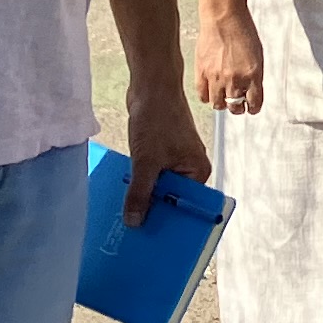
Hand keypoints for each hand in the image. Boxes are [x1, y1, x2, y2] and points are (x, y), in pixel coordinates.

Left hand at [122, 77, 207, 227]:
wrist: (151, 86)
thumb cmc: (156, 120)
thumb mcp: (146, 161)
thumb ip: (140, 193)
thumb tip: (134, 223)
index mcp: (198, 171)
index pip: (185, 206)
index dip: (168, 221)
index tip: (150, 237)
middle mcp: (191, 168)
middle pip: (171, 199)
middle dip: (153, 210)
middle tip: (132, 229)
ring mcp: (175, 161)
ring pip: (158, 187)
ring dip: (143, 196)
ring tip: (126, 214)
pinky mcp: (161, 153)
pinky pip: (151, 176)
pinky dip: (139, 182)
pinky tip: (125, 192)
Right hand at [193, 6, 265, 118]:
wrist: (224, 18)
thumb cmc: (242, 31)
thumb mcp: (257, 55)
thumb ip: (254, 75)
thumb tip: (250, 90)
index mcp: (253, 75)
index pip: (254, 103)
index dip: (253, 108)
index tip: (251, 107)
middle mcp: (235, 79)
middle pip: (235, 107)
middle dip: (238, 108)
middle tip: (237, 104)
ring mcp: (217, 78)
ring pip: (218, 105)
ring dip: (222, 103)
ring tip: (223, 96)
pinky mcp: (202, 73)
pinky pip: (203, 95)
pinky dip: (207, 97)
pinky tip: (211, 91)